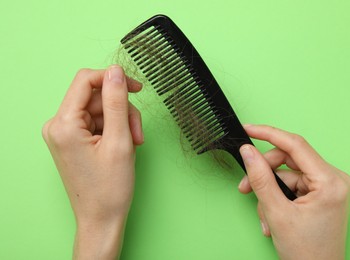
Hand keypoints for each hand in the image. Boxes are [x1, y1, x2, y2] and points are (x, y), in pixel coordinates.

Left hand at [42, 66, 142, 258]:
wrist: (101, 218)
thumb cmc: (109, 188)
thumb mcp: (120, 141)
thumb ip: (117, 102)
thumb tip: (116, 72)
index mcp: (63, 124)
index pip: (86, 81)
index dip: (113, 79)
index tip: (136, 87)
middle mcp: (57, 126)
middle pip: (95, 97)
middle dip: (121, 110)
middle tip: (137, 133)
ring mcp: (64, 133)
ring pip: (99, 110)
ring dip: (121, 122)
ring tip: (132, 143)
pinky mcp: (72, 140)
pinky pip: (96, 122)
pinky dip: (114, 130)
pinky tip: (123, 145)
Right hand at [238, 125, 349, 259]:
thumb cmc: (306, 252)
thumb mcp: (277, 213)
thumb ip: (260, 178)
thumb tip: (248, 152)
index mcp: (330, 181)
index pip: (295, 145)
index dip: (268, 134)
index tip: (249, 129)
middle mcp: (332, 180)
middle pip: (288, 160)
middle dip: (264, 174)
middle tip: (245, 187)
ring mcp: (327, 187)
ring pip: (286, 175)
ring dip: (269, 193)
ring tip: (265, 216)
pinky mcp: (319, 194)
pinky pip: (291, 186)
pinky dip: (276, 199)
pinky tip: (272, 218)